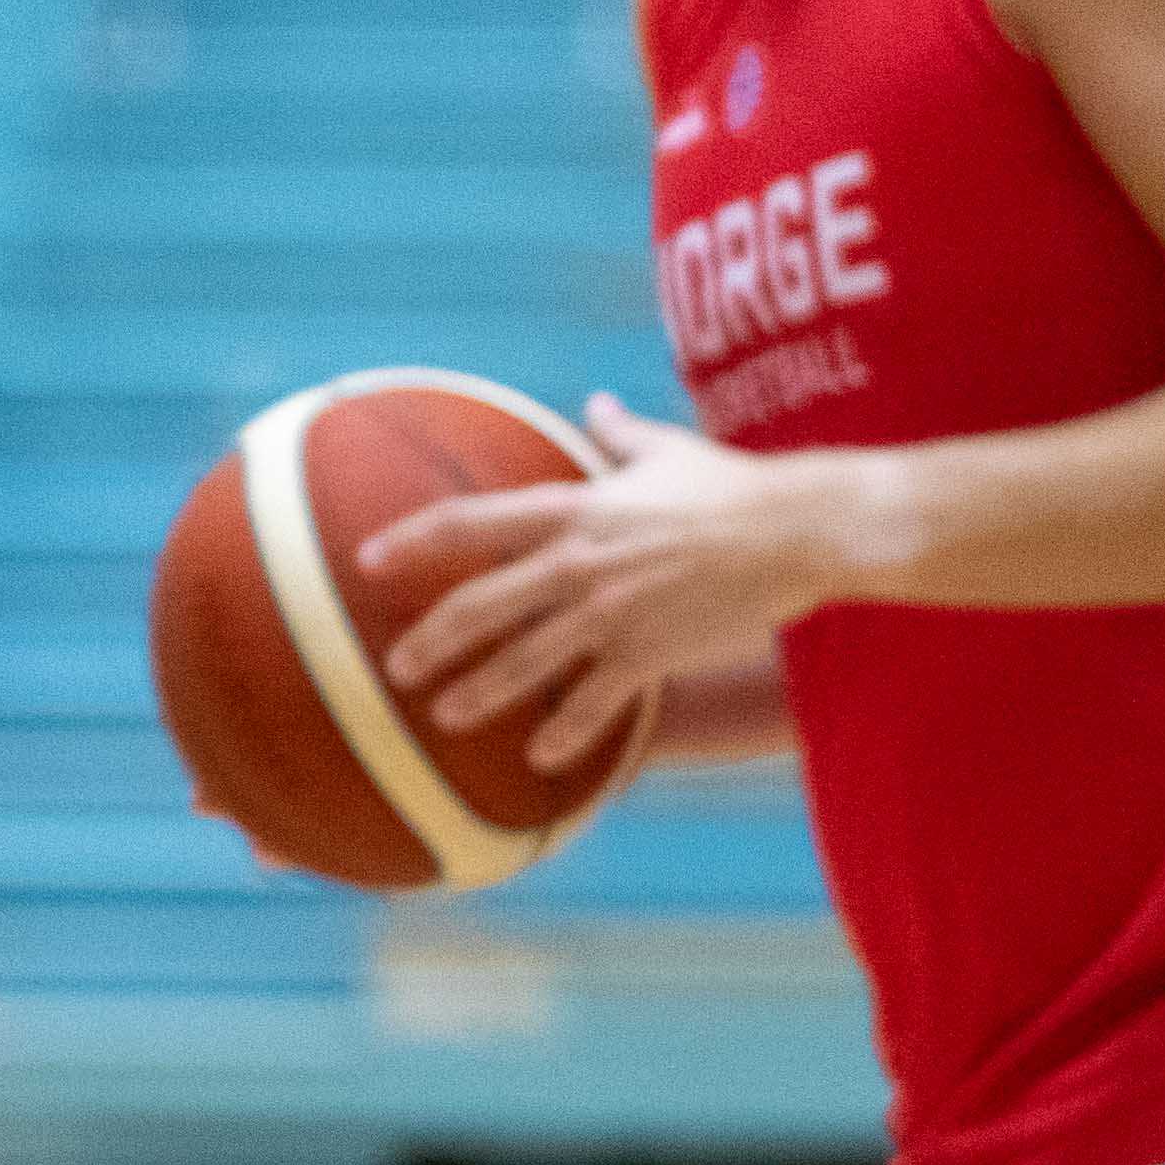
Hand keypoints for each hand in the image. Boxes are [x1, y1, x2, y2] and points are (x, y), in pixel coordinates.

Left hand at [364, 399, 850, 776]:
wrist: (799, 530)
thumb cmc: (733, 486)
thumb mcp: (666, 451)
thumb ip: (619, 434)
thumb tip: (596, 406)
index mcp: (572, 507)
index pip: (469, 522)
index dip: (412, 539)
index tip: (365, 558)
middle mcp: (578, 561)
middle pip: (480, 605)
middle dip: (430, 640)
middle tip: (394, 667)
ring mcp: (611, 611)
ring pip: (525, 662)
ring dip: (479, 693)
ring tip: (444, 716)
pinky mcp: (651, 651)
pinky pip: (595, 703)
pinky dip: (566, 733)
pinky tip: (540, 759)